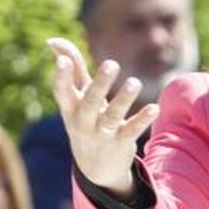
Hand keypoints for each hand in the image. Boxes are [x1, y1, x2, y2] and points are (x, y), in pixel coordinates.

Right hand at [47, 37, 158, 196]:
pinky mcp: (121, 143)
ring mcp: (102, 134)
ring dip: (124, 99)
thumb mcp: (76, 99)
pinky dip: (142, 119)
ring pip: (112, 117)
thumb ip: (71, 69)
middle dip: (99, 84)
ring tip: (135, 82)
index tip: (62, 60)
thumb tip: (54, 41)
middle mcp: (83, 122)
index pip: (61, 92)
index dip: (61, 76)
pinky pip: (131, 130)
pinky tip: (154, 108)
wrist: (95, 167)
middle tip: (112, 63)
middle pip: (90, 102)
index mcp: (69, 108)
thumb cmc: (85, 120)